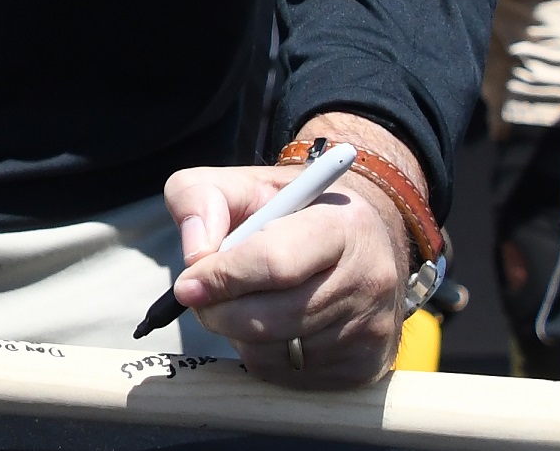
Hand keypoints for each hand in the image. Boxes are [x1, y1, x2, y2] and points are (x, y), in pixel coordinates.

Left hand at [161, 112, 418, 388]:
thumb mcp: (240, 184)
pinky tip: (265, 325)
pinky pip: (289, 375)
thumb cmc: (287, 210)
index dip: (223, 278)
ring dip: (237, 334)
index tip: (187, 285)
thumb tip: (195, 255)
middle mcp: (368, 278)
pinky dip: (260, 354)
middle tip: (197, 299)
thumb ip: (201, 199)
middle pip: (273, 317)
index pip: (276, 263)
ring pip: (276, 352)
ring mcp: (372, 328)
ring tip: (238, 303)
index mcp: (342, 223)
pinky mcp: (363, 366)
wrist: (356, 241)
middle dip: (220, 312)